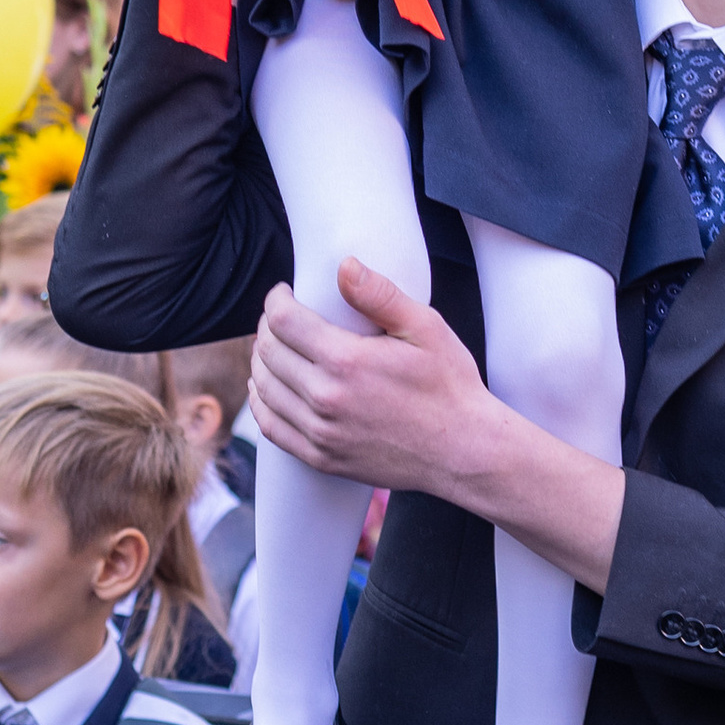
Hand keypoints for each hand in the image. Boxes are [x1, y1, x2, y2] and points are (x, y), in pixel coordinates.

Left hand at [251, 263, 497, 497]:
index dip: (276, 300)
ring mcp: (321, 433)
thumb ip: (381, 295)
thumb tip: (343, 266)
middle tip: (281, 317)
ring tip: (273, 346)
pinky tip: (267, 387)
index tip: (285, 293)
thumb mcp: (426, 328)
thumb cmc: (450, 385)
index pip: (283, 321)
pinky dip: (261, 402)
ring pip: (264, 388)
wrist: (464, 450)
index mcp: (347, 360)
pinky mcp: (322, 458)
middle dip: (268, 327)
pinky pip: (271, 427)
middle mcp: (326, 398)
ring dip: (261, 361)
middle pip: (269, 352)